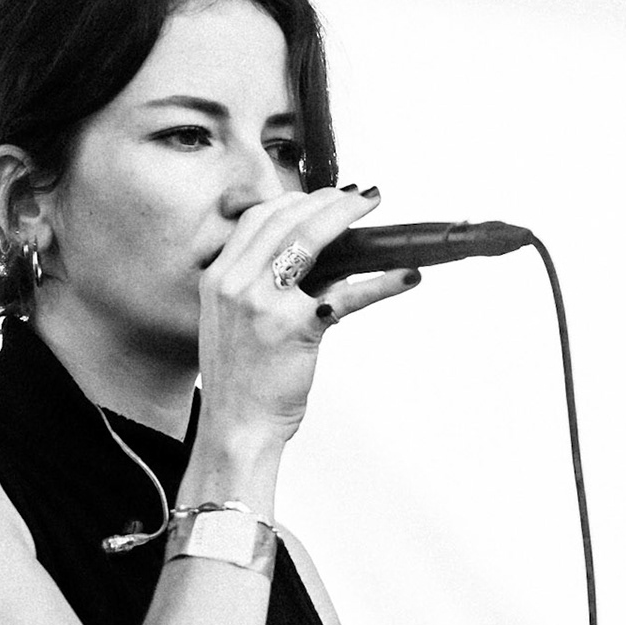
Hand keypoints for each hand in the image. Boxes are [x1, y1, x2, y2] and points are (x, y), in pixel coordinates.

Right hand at [197, 187, 417, 446]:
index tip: (324, 197)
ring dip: (346, 218)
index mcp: (218, 278)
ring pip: (309, 239)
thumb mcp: (240, 322)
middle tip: (358, 198)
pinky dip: (383, 282)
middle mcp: (235, 283)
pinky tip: (406, 275)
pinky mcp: (294, 328)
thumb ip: (270, 288)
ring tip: (374, 211)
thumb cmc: (244, 380)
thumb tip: (329, 266)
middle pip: (285, 219)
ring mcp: (262, 303)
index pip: (258, 218)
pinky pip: (347, 295)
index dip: (296, 200)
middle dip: (327, 201)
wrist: (236, 427)